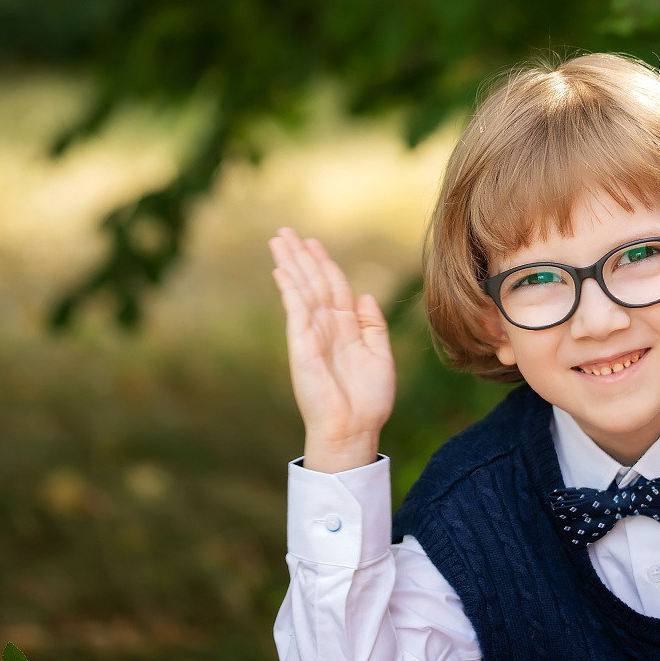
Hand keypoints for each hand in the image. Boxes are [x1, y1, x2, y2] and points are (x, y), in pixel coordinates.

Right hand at [269, 229, 395, 471]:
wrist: (355, 429)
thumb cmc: (368, 400)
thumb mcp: (380, 356)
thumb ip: (372, 326)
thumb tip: (363, 296)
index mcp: (346, 327)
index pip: (333, 286)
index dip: (324, 263)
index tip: (312, 242)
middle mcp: (326, 326)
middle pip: (312, 282)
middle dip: (300, 256)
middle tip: (284, 231)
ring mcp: (312, 334)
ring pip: (301, 290)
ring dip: (291, 264)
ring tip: (278, 241)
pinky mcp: (302, 346)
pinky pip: (296, 312)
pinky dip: (290, 291)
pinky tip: (282, 272)